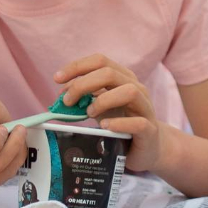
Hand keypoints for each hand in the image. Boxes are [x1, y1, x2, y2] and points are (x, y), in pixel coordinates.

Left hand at [55, 54, 161, 171]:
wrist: (148, 146)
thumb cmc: (122, 123)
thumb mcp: (100, 107)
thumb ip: (84, 98)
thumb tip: (62, 94)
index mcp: (123, 78)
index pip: (100, 61)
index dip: (77, 67)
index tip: (57, 79)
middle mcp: (137, 88)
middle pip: (110, 73)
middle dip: (83, 84)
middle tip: (67, 101)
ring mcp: (145, 107)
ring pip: (129, 91)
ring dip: (103, 100)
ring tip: (89, 113)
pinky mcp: (150, 130)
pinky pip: (138, 122)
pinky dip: (119, 124)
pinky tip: (105, 127)